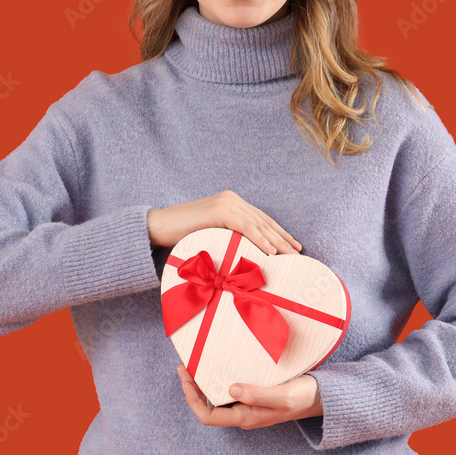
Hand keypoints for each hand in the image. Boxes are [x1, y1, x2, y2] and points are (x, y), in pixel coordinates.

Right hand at [147, 190, 301, 255]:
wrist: (157, 227)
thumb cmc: (182, 236)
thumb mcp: (212, 234)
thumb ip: (229, 236)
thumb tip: (247, 254)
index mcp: (232, 202)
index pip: (261, 218)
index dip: (279, 232)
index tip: (293, 245)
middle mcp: (232, 199)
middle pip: (263, 221)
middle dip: (282, 237)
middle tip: (298, 252)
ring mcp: (226, 203)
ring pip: (258, 224)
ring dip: (276, 241)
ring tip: (290, 255)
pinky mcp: (219, 211)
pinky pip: (245, 226)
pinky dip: (259, 239)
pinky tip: (271, 251)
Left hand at [177, 364, 322, 428]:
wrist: (320, 397)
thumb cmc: (303, 397)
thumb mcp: (282, 396)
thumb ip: (258, 394)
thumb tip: (231, 388)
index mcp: (246, 417)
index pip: (208, 415)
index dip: (192, 398)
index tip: (185, 376)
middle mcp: (243, 413)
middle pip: (207, 406)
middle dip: (192, 388)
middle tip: (185, 365)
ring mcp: (248, 405)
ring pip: (216, 398)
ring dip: (203, 383)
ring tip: (196, 363)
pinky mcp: (254, 395)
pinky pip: (228, 389)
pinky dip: (218, 378)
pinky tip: (218, 365)